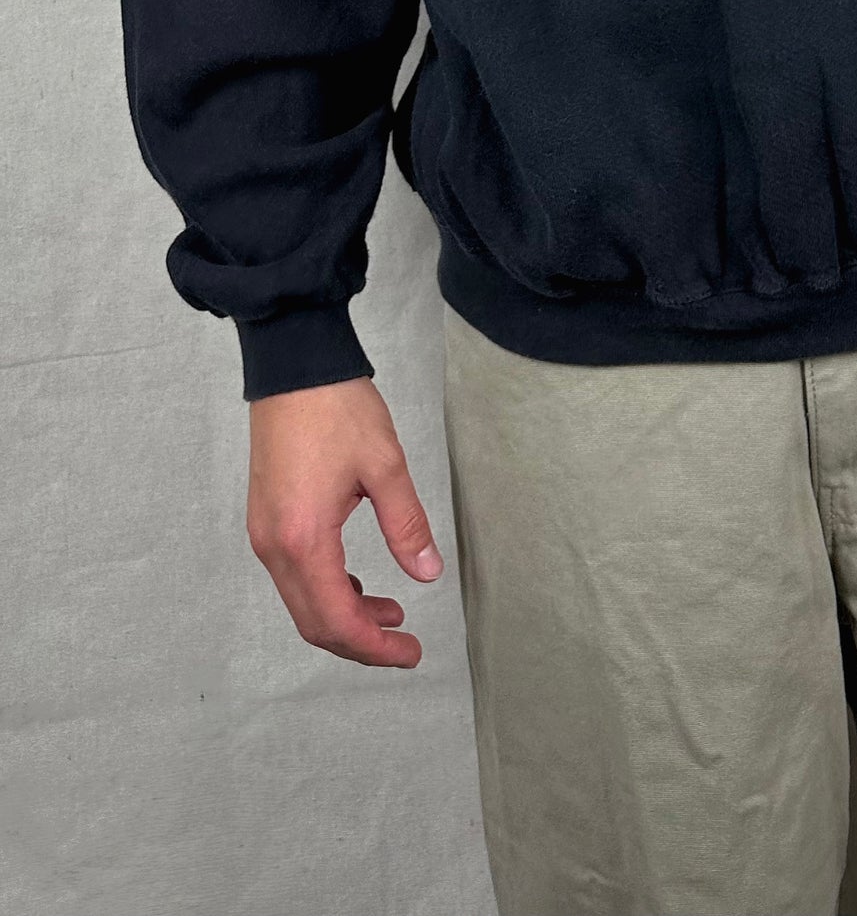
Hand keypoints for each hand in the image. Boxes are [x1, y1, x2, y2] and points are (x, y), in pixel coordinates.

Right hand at [247, 376, 442, 666]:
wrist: (294, 367)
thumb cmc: (337, 410)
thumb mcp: (385, 465)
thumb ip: (406, 524)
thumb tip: (428, 572)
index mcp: (303, 539)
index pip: (336, 619)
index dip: (374, 647)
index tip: (411, 654)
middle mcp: (274, 546)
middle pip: (314, 622)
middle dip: (361, 642)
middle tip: (405, 646)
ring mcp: (265, 533)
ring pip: (303, 601)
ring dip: (345, 616)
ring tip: (392, 612)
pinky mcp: (266, 519)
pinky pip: (295, 576)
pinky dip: (328, 590)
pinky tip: (361, 584)